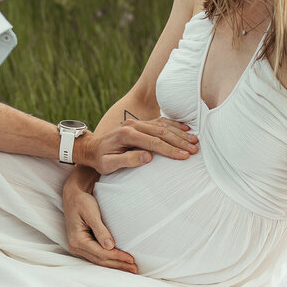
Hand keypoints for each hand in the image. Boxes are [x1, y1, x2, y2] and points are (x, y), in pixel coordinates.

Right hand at [62, 170, 137, 272]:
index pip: (101, 253)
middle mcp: (76, 247)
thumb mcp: (91, 212)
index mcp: (77, 240)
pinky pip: (97, 256)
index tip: (131, 259)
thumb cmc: (82, 201)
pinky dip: (109, 260)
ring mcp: (78, 248)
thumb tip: (110, 246)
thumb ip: (100, 230)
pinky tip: (119, 262)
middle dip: (118, 264)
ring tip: (130, 268)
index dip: (117, 257)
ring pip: (99, 261)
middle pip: (100, 261)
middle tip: (135, 268)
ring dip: (115, 265)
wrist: (73, 196)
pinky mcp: (83, 246)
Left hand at [74, 117, 197, 175]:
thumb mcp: (108, 165)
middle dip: (180, 142)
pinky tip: (186, 130)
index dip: (170, 150)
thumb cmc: (100, 159)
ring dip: (180, 134)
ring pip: (163, 126)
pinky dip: (174, 126)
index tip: (184, 156)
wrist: (92, 147)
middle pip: (161, 132)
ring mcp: (137, 122)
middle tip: (195, 150)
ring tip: (195, 141)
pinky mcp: (140, 123)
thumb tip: (148, 157)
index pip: (153, 142)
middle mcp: (133, 125)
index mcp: (126, 134)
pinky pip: (160, 122)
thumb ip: (127, 160)